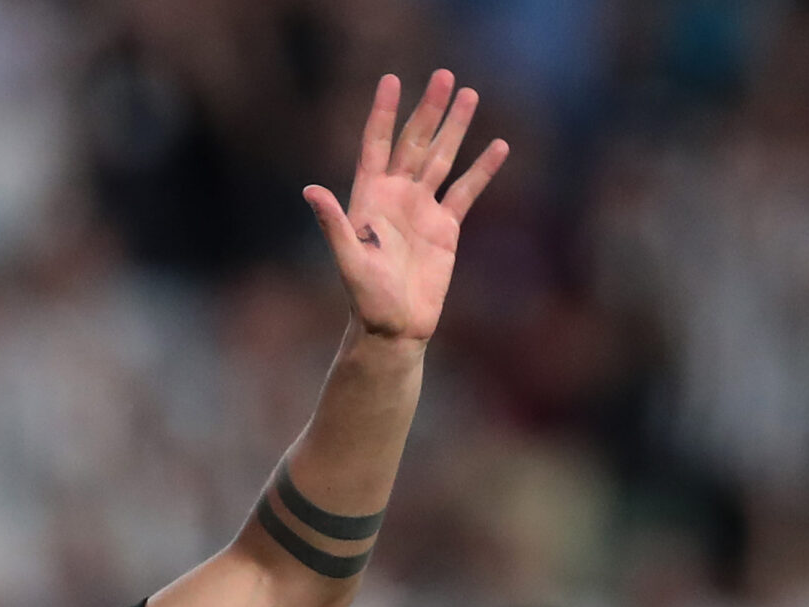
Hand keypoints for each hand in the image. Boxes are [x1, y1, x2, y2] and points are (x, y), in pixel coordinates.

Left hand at [305, 72, 507, 343]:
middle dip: (428, 109)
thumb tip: (311, 190)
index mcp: (370, 196)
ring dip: (454, 127)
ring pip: (441, 157)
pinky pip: (466, 191)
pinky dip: (482, 169)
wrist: (394, 328)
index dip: (383, 112)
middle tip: (444, 75)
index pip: (376, 143)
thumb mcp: (348, 260)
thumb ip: (334, 224)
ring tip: (469, 94)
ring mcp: (423, 208)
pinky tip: (497, 146)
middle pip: (414, 141)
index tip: (391, 79)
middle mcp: (397, 194)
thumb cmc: (366, 298)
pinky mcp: (446, 227)